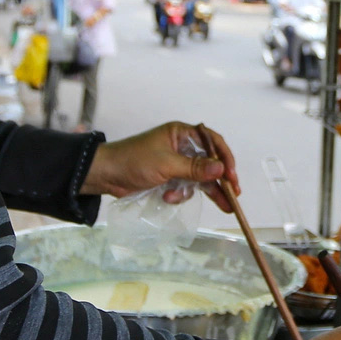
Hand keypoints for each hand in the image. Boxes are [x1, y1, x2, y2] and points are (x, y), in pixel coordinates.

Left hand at [83, 121, 239, 210]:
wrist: (106, 175)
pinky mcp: (169, 178)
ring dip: (205, 191)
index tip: (232, 175)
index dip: (225, 158)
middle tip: (234, 194)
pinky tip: (168, 198)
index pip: (212, 142)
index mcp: (181, 134)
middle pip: (210, 163)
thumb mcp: (167, 164)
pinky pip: (185, 187)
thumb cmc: (134, 161)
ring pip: (200, 178)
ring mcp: (176, 163)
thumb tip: (221, 169)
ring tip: (224, 206)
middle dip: (221, 180)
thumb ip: (195, 168)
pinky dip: (180, 195)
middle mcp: (182, 146)